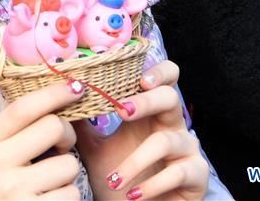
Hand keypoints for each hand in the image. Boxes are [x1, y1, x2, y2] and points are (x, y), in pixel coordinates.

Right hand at [0, 82, 84, 199]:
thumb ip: (17, 127)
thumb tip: (61, 97)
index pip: (23, 108)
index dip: (53, 93)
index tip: (76, 87)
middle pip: (53, 127)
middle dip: (66, 134)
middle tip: (60, 144)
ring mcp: (12, 191)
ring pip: (69, 164)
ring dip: (66, 171)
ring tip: (48, 179)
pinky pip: (71, 193)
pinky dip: (66, 195)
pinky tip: (49, 198)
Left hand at [74, 61, 207, 199]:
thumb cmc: (117, 180)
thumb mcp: (95, 149)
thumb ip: (82, 125)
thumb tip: (63, 97)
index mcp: (150, 112)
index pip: (164, 78)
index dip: (157, 71)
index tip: (138, 77)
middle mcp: (172, 125)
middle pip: (171, 97)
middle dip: (147, 101)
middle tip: (124, 111)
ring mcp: (187, 149)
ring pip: (166, 140)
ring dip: (136, 161)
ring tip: (114, 180)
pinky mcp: (197, 176)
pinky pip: (178, 173)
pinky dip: (151, 185)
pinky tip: (133, 196)